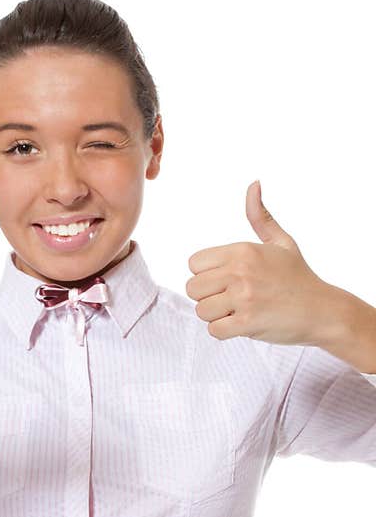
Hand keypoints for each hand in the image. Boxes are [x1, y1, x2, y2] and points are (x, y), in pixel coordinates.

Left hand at [185, 180, 330, 344]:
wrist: (324, 310)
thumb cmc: (297, 276)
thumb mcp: (280, 242)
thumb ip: (260, 216)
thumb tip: (254, 184)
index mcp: (242, 251)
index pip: (193, 263)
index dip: (206, 274)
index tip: (225, 279)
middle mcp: (240, 272)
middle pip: (192, 288)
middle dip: (208, 296)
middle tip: (231, 298)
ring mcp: (243, 298)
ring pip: (201, 310)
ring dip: (216, 315)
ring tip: (238, 310)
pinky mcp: (247, 323)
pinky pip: (214, 330)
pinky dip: (224, 331)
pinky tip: (242, 323)